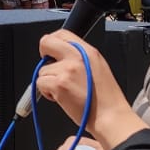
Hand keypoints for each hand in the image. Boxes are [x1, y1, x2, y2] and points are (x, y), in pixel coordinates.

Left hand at [34, 31, 146, 149]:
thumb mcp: (98, 67)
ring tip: (64, 90)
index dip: (53, 43)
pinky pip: (40, 83)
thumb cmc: (106, 98)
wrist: (110, 116)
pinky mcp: (59, 84)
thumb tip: (61, 55)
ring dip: (48, 81)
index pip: (62, 33)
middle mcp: (77, 57)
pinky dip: (46, 93)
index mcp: (89, 51)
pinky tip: (61, 97)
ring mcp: (67, 70)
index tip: (52, 53)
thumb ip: (80, 57)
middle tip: (49, 67)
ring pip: (41, 70)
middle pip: (46, 42)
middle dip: (43, 53)